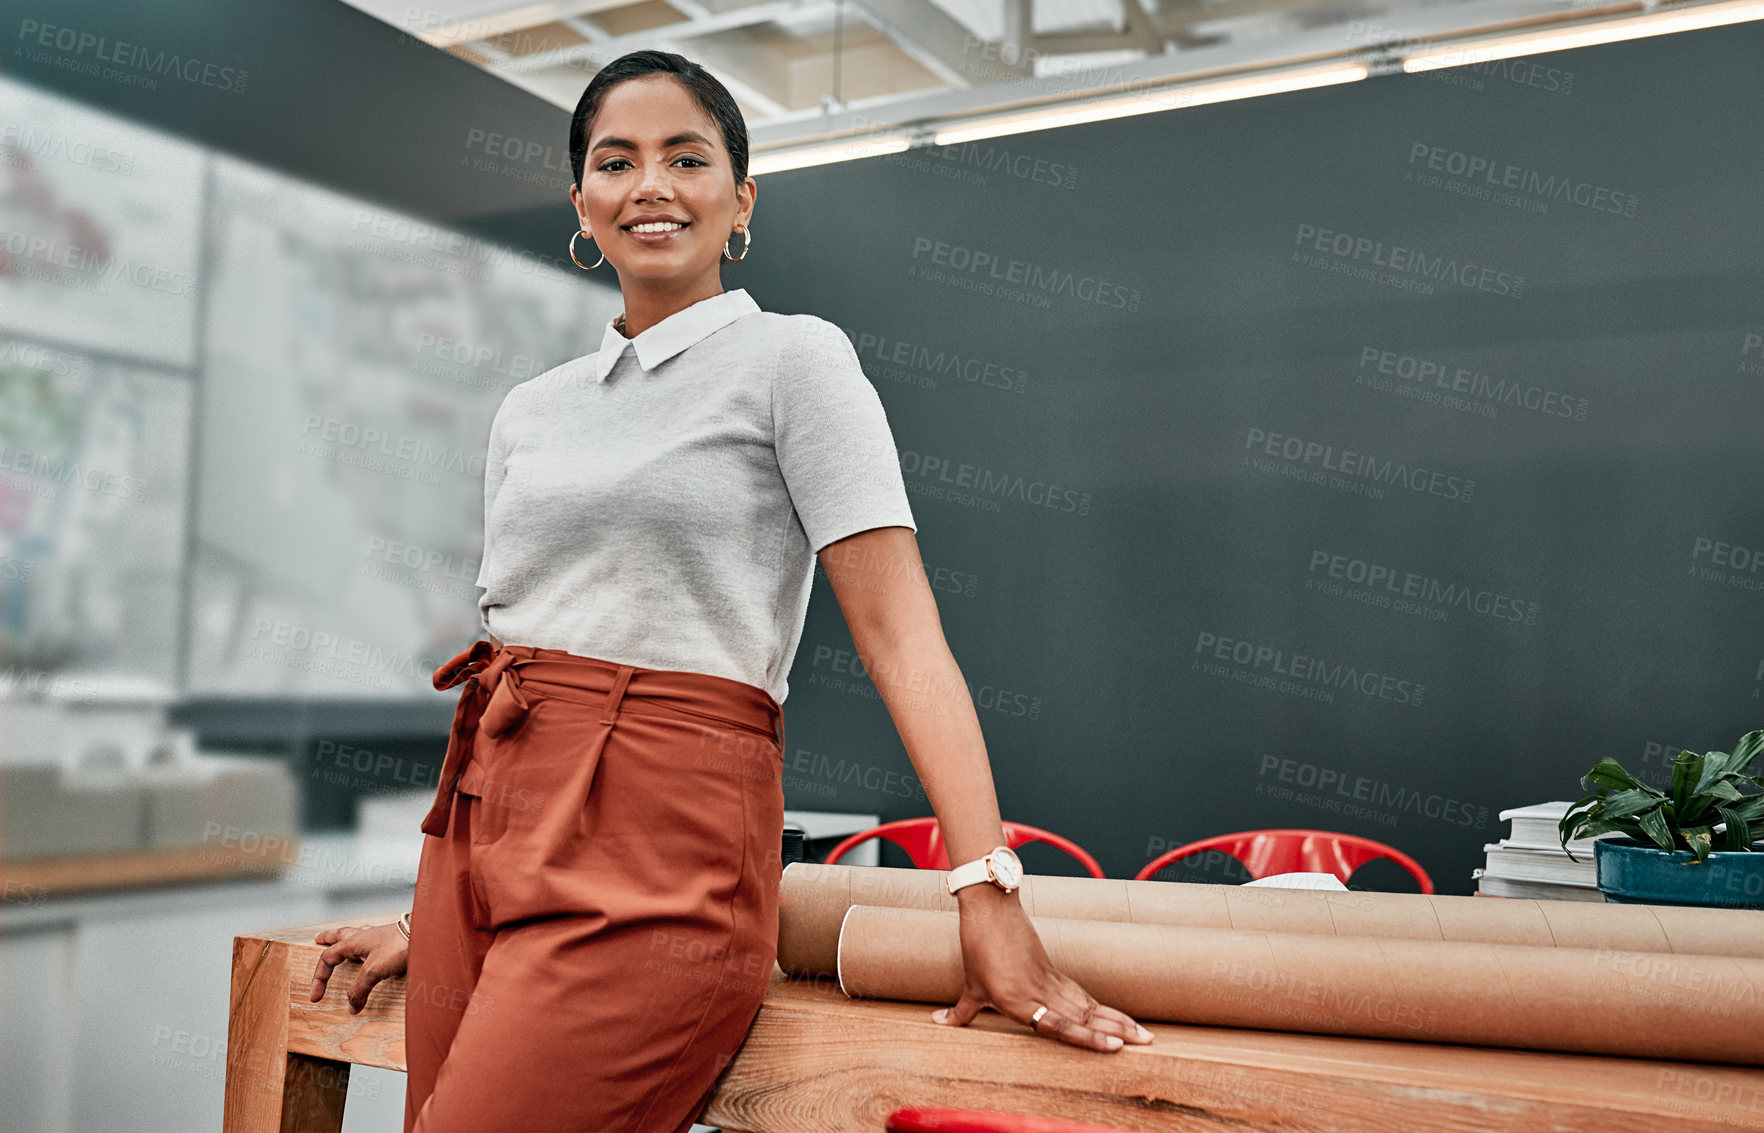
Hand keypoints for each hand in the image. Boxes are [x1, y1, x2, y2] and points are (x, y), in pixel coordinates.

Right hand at [309, 923, 408, 1014]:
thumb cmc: (400, 945)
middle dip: (328, 938)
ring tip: (342, 940)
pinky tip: (372, 950)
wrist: (429, 934)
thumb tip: (351, 1006)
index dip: (319, 978)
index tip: (316, 996)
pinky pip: (374, 941)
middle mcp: (365, 936)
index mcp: (354, 941)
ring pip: (357, 935)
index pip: (327, 958)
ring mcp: (380, 937)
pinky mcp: (393, 940)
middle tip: (318, 938)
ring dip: (346, 939)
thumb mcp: (374, 971)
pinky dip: (366, 945)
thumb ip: (359, 989)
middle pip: (340, 935)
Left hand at [932, 886, 1153, 1051]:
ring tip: (1143, 1034)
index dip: (1087, 1037)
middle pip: (1085, 1015)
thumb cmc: (977, 946)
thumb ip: (961, 1011)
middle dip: (1117, 1030)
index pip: (1059, 1025)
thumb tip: (939, 1024)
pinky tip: (1116, 1018)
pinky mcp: (1052, 969)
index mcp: (1018, 1000)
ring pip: (1089, 1005)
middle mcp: (1039, 992)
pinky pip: (1080, 992)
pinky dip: (1099, 1007)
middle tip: (1147, 1042)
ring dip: (1117, 1019)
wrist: (990, 907)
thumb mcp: (970, 983)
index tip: (1114, 1046)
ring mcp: (1048, 979)